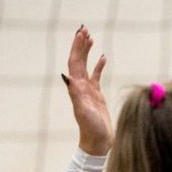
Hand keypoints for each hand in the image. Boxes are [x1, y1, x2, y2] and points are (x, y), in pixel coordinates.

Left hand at [61, 26, 111, 155]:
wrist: (97, 142)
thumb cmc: (91, 128)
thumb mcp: (83, 111)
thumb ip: (76, 94)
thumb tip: (68, 76)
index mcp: (77, 87)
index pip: (75, 62)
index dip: (77, 48)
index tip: (81, 34)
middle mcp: (80, 86)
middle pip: (78, 60)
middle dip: (80, 45)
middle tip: (84, 29)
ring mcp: (88, 90)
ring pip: (86, 65)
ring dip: (87, 52)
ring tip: (90, 37)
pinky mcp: (97, 95)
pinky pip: (97, 76)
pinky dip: (99, 66)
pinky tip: (104, 58)